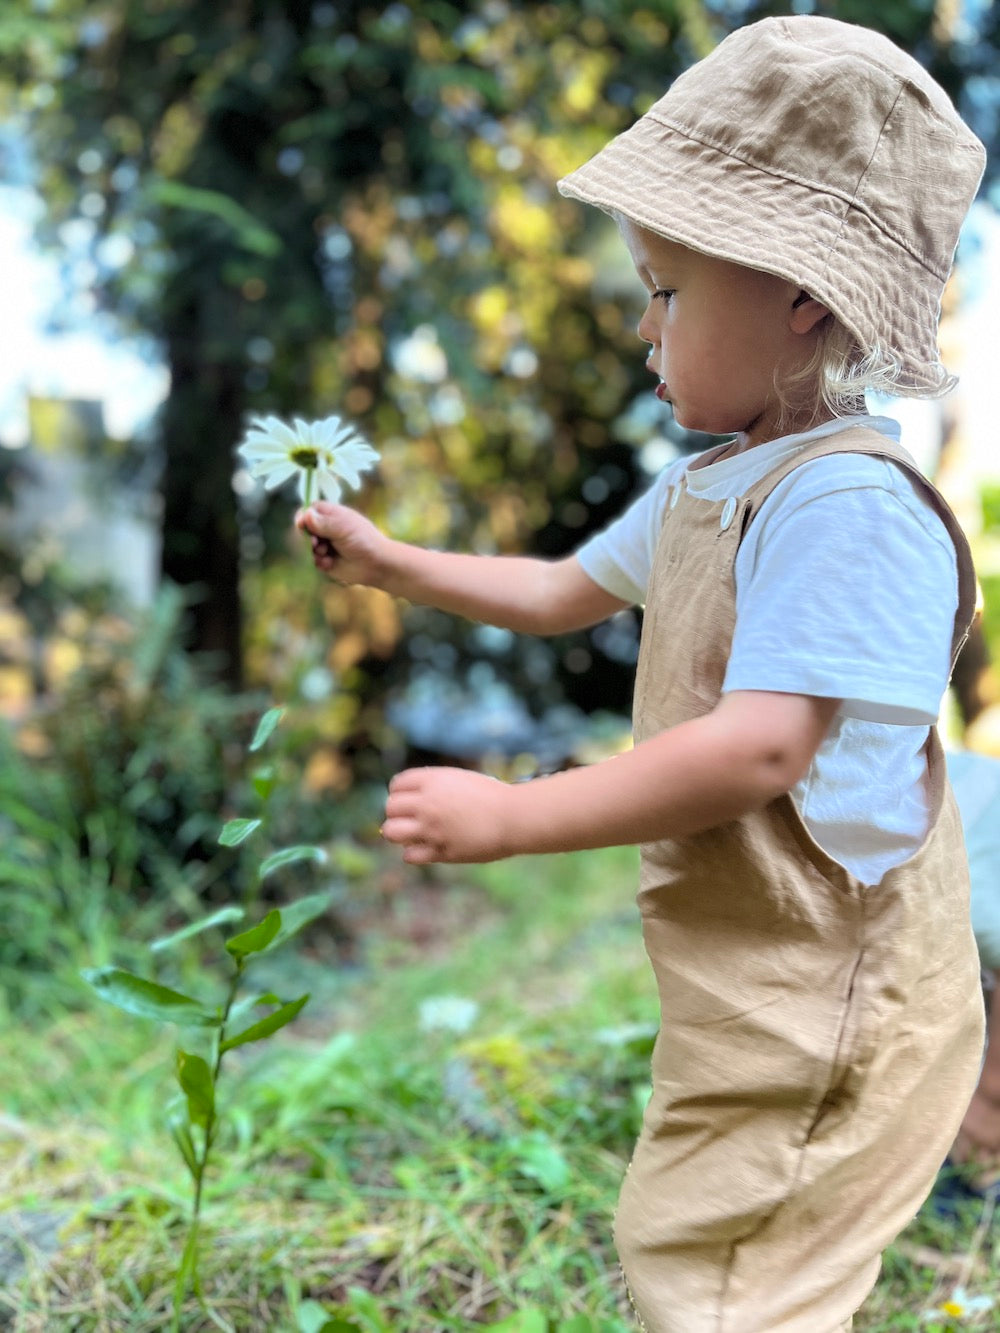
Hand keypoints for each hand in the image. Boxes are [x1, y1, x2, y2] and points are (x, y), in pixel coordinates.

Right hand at [294, 501, 386, 584]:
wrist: (376, 565)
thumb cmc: (363, 540)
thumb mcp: (343, 528)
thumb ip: (323, 522)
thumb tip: (305, 515)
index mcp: (331, 515)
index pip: (309, 510)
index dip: (303, 516)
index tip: (302, 524)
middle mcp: (326, 528)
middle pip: (304, 528)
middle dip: (307, 537)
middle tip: (315, 543)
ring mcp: (325, 544)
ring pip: (306, 546)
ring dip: (313, 550)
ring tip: (326, 553)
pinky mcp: (325, 560)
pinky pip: (312, 560)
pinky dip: (319, 562)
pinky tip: (330, 563)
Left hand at [382, 767, 515, 863]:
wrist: (514, 816)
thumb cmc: (492, 796)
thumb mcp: (460, 780)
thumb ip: (435, 786)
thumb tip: (411, 797)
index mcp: (433, 781)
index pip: (396, 785)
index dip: (400, 793)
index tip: (409, 800)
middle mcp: (427, 803)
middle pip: (390, 807)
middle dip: (397, 813)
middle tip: (411, 819)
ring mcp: (432, 828)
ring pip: (391, 831)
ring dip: (398, 833)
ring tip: (413, 835)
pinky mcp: (440, 850)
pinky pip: (409, 855)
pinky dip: (413, 853)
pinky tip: (426, 849)